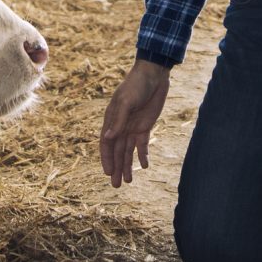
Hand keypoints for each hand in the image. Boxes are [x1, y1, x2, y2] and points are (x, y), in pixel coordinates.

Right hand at [99, 60, 170, 186]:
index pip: (107, 144)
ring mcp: (132, 127)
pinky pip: (142, 144)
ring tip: (128, 182)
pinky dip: (142, 155)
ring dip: (127, 166)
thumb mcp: (126, 101)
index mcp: (112, 120)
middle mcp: (120, 126)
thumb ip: (118, 120)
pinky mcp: (145, 126)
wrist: (154, 75)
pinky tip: (143, 166)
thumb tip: (108, 138)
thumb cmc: (136, 85)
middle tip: (116, 186)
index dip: (106, 159)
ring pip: (128, 151)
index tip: (108, 173)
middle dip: (116, 168)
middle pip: (117, 151)